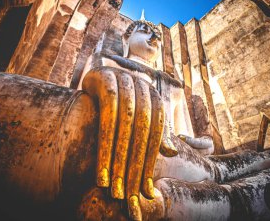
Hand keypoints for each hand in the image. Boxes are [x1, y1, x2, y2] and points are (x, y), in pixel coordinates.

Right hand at [82, 67, 176, 219]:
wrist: (97, 76)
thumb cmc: (119, 102)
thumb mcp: (137, 118)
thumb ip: (154, 134)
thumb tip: (173, 153)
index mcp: (155, 98)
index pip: (155, 135)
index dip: (150, 162)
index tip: (144, 190)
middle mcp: (144, 87)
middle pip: (142, 131)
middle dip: (134, 164)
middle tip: (126, 193)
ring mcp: (125, 80)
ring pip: (125, 125)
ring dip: (118, 158)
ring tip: (112, 185)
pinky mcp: (105, 78)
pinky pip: (107, 115)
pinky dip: (105, 141)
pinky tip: (101, 164)